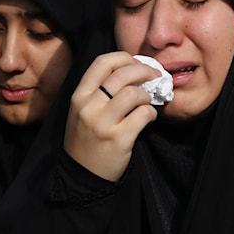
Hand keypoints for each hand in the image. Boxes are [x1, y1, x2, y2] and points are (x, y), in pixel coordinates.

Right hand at [63, 51, 159, 181]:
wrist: (82, 176)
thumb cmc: (86, 140)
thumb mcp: (82, 111)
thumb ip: (99, 91)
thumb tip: (132, 70)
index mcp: (79, 96)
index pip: (103, 62)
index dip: (125, 57)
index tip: (137, 63)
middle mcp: (88, 106)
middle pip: (122, 74)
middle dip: (145, 71)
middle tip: (155, 76)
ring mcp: (102, 123)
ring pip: (134, 93)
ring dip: (147, 96)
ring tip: (146, 104)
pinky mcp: (118, 139)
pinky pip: (144, 115)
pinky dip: (151, 113)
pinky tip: (148, 118)